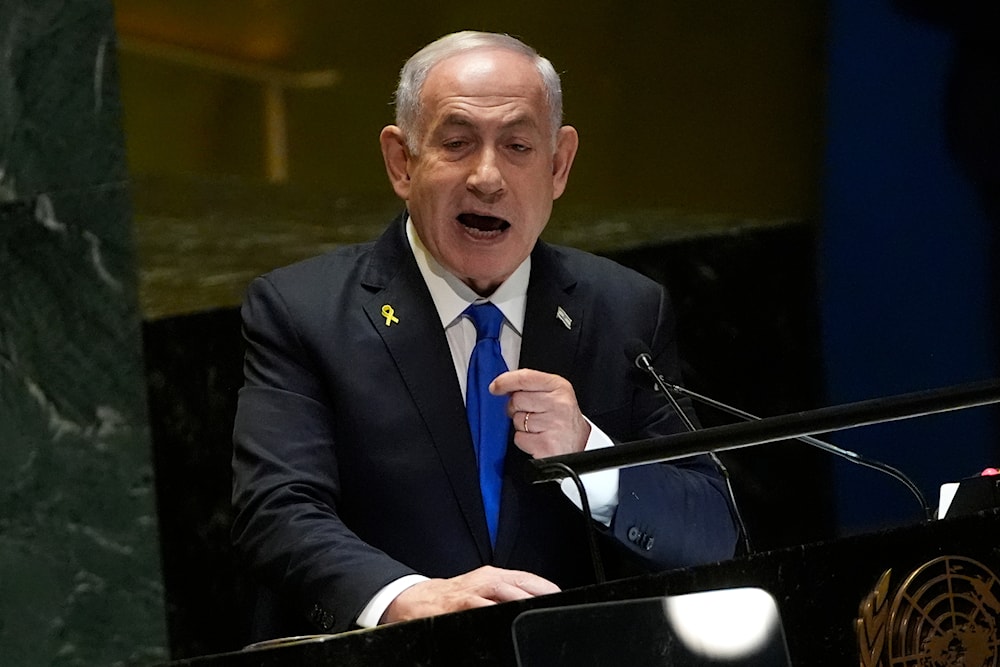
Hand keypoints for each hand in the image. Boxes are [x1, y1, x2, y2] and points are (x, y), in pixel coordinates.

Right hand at [379, 566, 559, 623]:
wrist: (412, 600)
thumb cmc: (451, 597)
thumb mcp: (480, 588)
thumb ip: (507, 594)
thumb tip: (536, 602)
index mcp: (493, 576)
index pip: (529, 579)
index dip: (547, 589)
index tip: (564, 598)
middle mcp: (485, 581)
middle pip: (520, 585)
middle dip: (539, 595)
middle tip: (557, 605)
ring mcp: (471, 594)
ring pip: (503, 593)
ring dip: (521, 600)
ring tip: (537, 609)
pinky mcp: (458, 607)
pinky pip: (479, 609)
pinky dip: (492, 613)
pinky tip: (504, 620)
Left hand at [489, 369, 590, 457]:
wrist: (580, 448)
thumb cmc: (564, 421)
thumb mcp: (556, 396)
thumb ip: (533, 387)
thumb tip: (503, 385)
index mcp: (560, 387)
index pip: (525, 378)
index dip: (505, 381)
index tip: (495, 386)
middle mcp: (559, 404)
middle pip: (517, 399)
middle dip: (517, 408)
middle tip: (530, 414)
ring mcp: (553, 424)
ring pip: (517, 420)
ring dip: (522, 426)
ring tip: (539, 428)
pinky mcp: (545, 443)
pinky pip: (519, 438)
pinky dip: (524, 441)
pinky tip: (538, 439)